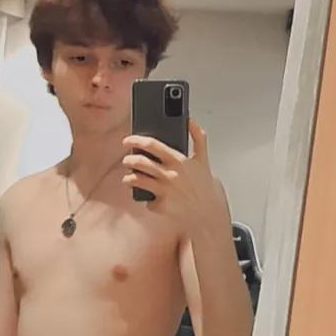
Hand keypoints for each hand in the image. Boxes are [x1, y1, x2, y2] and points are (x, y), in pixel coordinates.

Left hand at [123, 119, 225, 233]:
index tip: (128, 141)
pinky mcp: (162, 205)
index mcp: (179, 161)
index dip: (136, 140)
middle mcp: (170, 175)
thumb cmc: (206, 188)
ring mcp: (165, 191)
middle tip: (126, 160)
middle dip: (129, 160)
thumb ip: (198, 138)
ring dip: (129, 178)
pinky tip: (149, 197)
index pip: (153, 145)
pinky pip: (147, 200)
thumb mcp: (204, 160)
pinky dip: (146, 199)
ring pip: (137, 180)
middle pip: (141, 162)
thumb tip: (190, 120)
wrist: (209, 214)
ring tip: (128, 178)